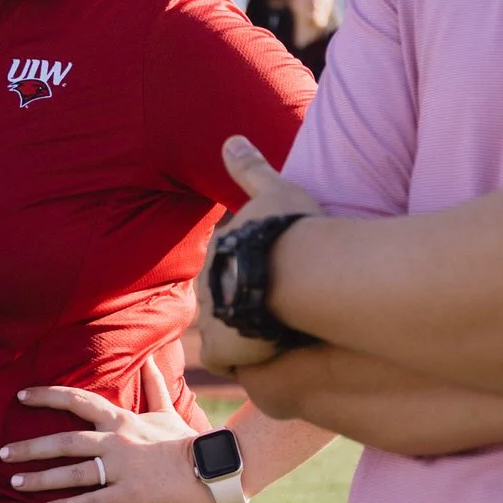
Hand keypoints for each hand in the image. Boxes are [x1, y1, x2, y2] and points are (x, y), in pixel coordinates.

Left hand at [1, 359, 216, 502]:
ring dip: (41, 478)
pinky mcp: (130, 494)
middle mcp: (116, 441)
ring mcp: (122, 469)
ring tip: (14, 483)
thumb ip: (154, 387)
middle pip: (65, 441)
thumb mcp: (167, 411)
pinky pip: (92, 501)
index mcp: (121, 419)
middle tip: (3, 454)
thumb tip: (152, 358)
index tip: (22, 396)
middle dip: (31, 447)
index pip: (78, 401)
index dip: (48, 397)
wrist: (212, 468)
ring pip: (73, 473)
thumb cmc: (186, 441)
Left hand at [194, 136, 322, 373]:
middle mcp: (206, 285)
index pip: (226, 264)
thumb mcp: (274, 191)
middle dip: (241, 305)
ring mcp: (210, 318)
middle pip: (221, 298)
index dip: (247, 271)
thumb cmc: (290, 231)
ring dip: (243, 336)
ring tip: (274, 338)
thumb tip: (230, 140)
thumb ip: (251, 169)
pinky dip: (245, 362)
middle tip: (274, 310)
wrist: (296, 274)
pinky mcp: (220, 350)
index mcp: (218, 249)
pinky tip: (269, 358)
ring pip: (223, 332)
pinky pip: (227, 362)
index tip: (268, 276)